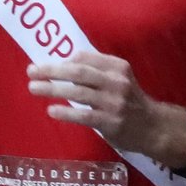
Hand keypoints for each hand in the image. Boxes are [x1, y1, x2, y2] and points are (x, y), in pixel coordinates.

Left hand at [28, 51, 162, 155]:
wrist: (153, 127)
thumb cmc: (130, 101)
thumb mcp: (119, 79)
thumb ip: (96, 71)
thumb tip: (63, 64)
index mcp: (118, 67)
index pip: (85, 57)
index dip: (63, 60)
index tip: (47, 66)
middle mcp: (116, 82)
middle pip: (79, 72)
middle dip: (52, 70)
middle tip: (31, 71)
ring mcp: (114, 102)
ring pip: (78, 93)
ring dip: (52, 89)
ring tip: (33, 88)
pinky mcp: (111, 122)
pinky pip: (84, 115)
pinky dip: (66, 112)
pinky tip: (51, 110)